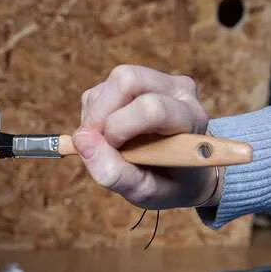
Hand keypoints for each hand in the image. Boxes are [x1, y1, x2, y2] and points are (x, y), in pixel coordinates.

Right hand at [73, 65, 220, 209]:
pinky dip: (91, 115)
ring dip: (94, 117)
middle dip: (99, 113)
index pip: (151, 107)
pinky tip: (106, 134)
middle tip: (95, 143)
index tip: (111, 149)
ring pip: (109, 84)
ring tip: (106, 144)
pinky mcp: (134, 82)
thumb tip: (80, 141)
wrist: (185, 172)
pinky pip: (99, 92)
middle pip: (127, 79)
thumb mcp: (146, 192)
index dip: (119, 128)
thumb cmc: (170, 183)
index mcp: (190, 117)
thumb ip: (115, 174)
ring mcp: (156, 81)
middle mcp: (177, 90)